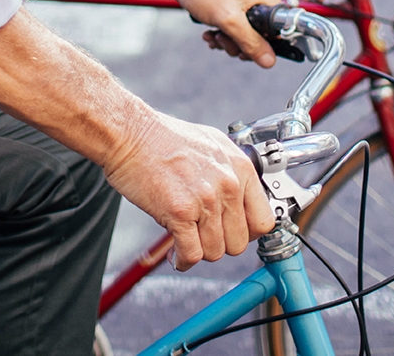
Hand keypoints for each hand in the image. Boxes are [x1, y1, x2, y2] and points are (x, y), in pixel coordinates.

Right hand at [102, 111, 273, 269]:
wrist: (130, 134)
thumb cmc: (164, 138)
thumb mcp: (213, 145)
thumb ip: (232, 174)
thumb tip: (241, 201)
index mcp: (240, 168)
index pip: (264, 221)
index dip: (246, 233)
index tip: (232, 233)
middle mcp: (228, 184)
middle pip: (239, 242)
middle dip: (219, 244)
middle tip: (202, 236)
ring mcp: (205, 199)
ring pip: (215, 251)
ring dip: (198, 251)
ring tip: (185, 240)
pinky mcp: (180, 212)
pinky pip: (192, 254)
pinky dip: (182, 260)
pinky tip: (175, 253)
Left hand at [170, 0, 281, 66]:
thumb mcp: (229, 20)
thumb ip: (251, 42)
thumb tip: (270, 61)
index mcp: (268, 1)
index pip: (277, 35)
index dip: (261, 48)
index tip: (242, 48)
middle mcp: (260, 2)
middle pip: (259, 39)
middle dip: (237, 45)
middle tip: (222, 38)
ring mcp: (245, 5)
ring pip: (243, 36)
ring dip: (226, 41)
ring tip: (213, 34)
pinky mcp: (231, 7)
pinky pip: (232, 30)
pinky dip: (220, 34)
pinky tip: (209, 32)